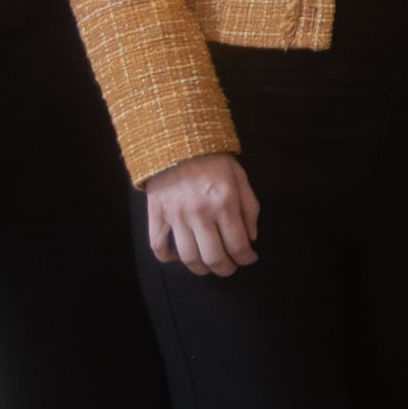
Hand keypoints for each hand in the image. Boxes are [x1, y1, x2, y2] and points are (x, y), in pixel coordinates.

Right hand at [144, 154, 259, 275]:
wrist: (175, 139)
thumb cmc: (212, 159)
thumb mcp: (240, 177)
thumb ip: (249, 208)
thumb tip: (251, 238)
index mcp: (224, 203)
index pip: (238, 245)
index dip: (246, 258)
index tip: (249, 259)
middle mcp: (199, 213)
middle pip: (214, 257)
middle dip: (226, 269)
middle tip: (230, 267)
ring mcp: (175, 216)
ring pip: (189, 258)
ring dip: (202, 269)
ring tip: (209, 265)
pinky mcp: (156, 215)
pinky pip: (159, 247)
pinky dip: (169, 258)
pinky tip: (180, 256)